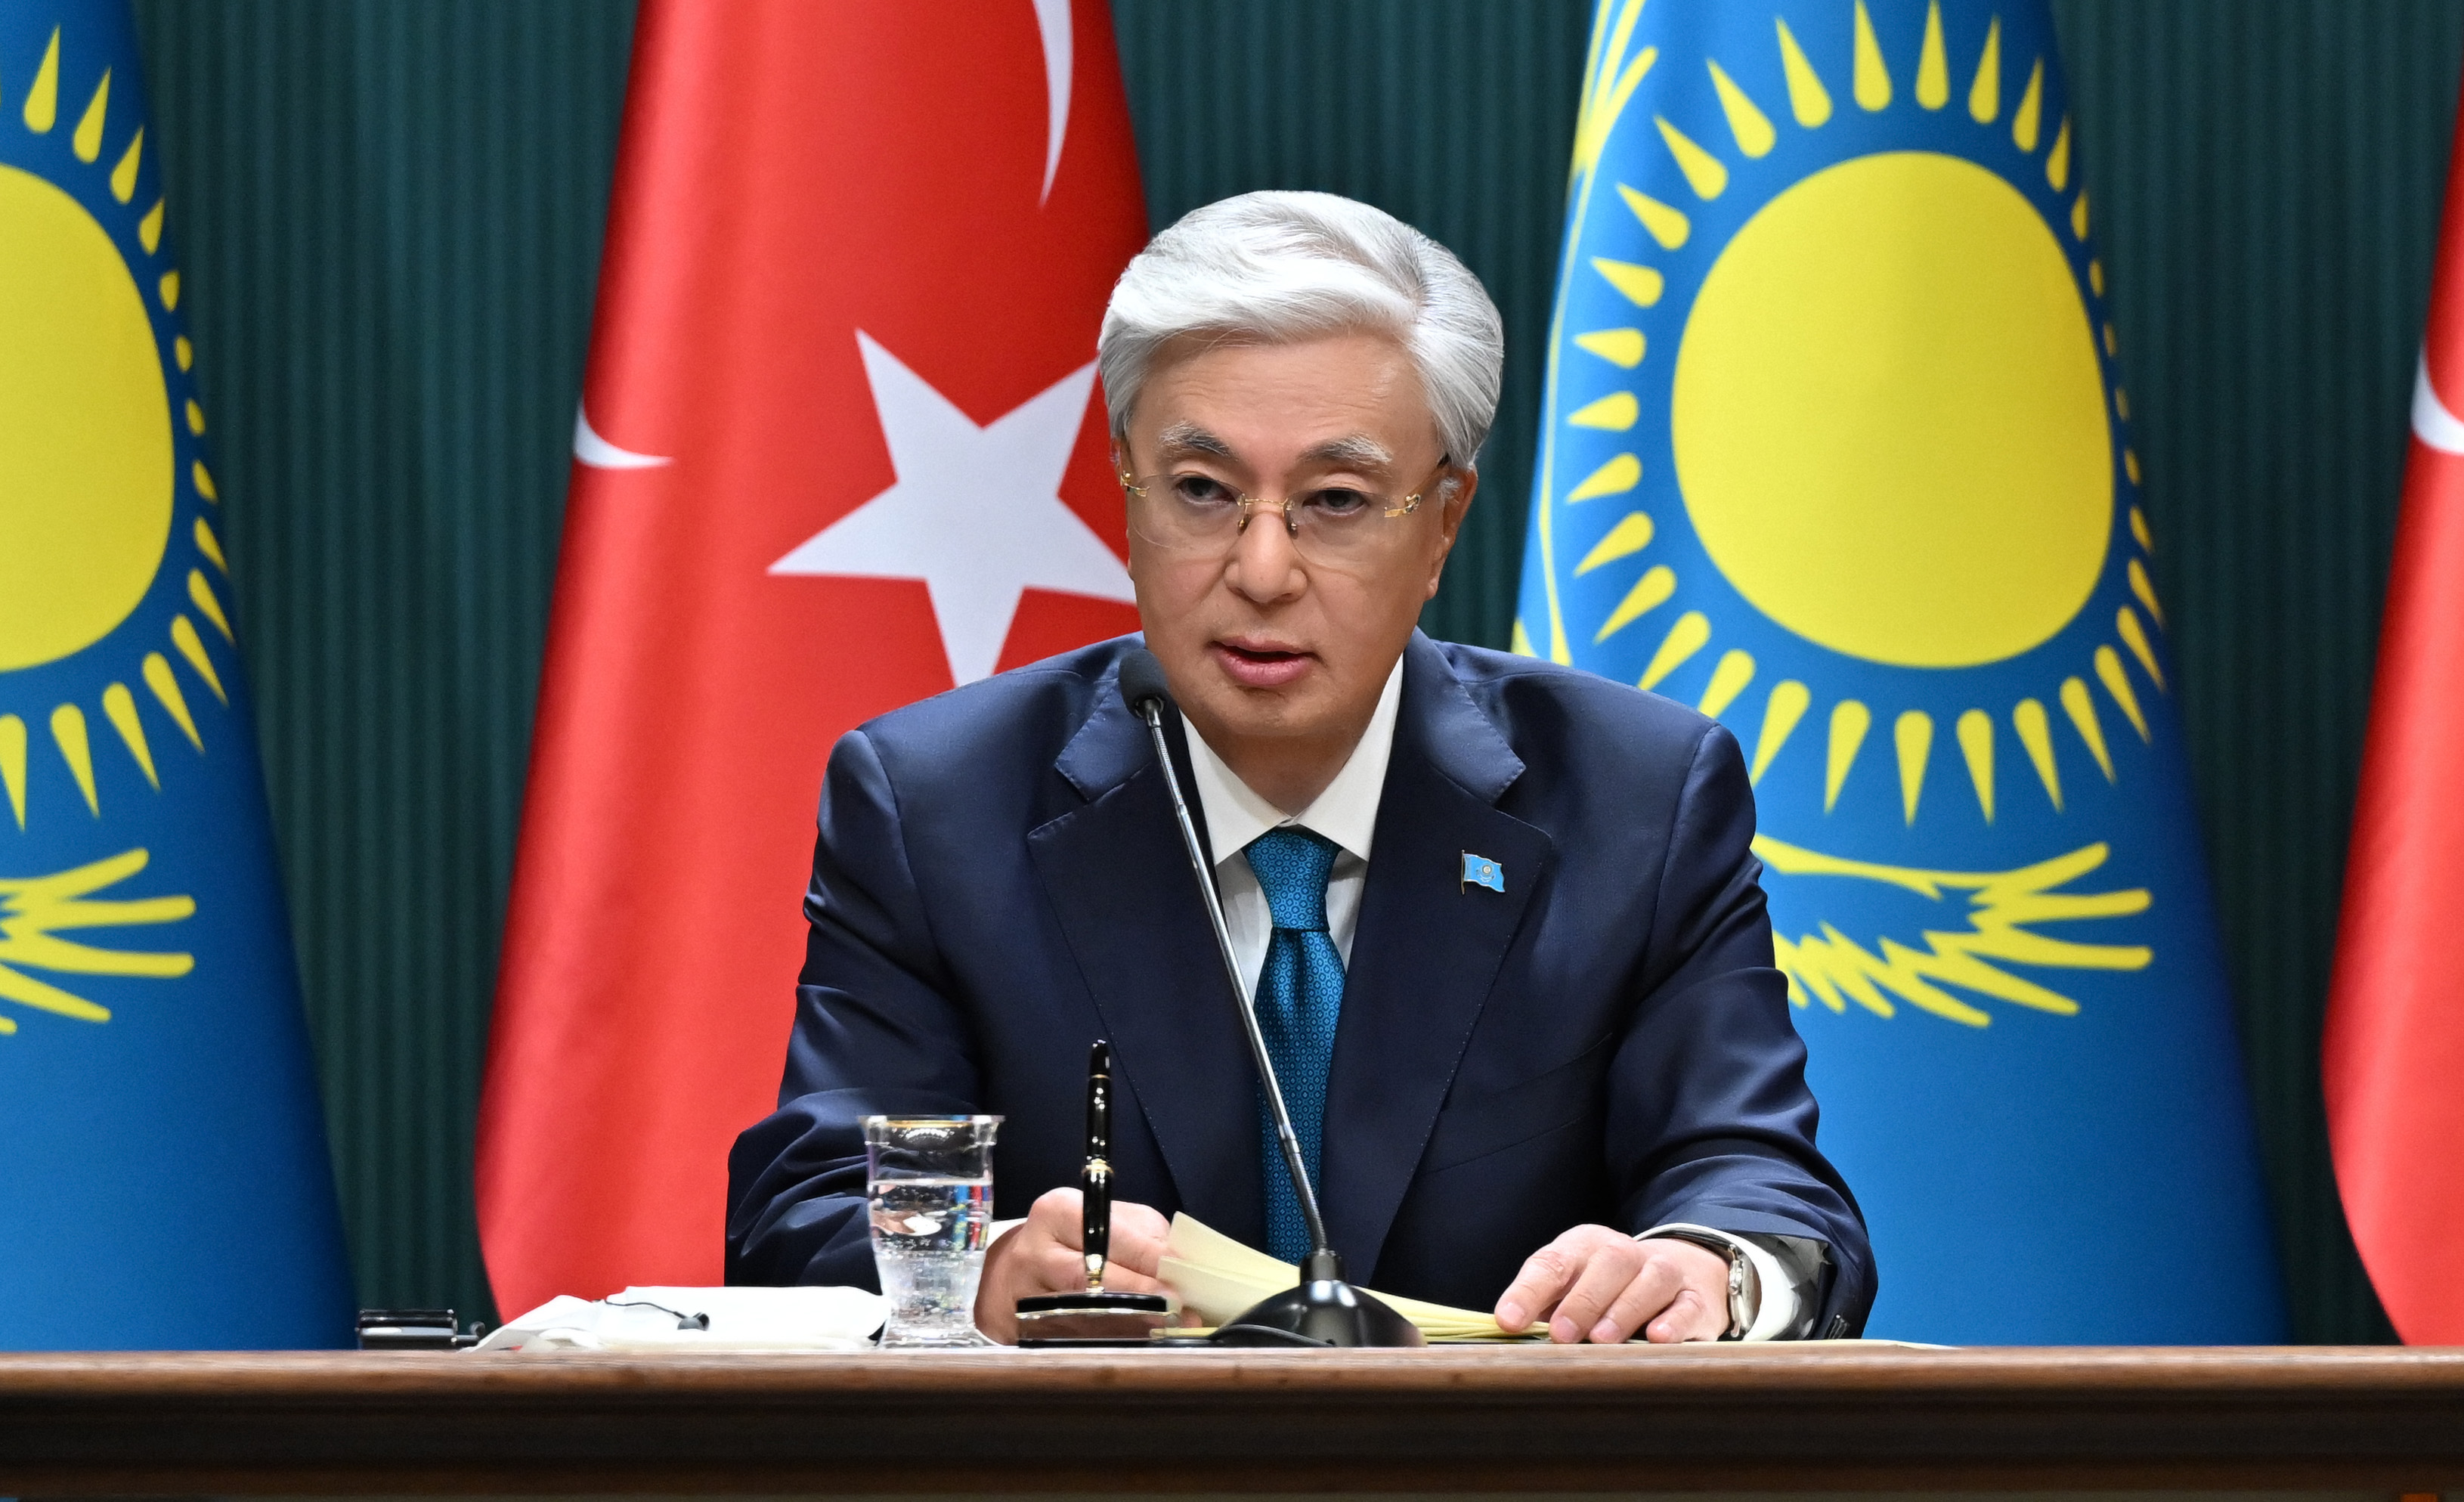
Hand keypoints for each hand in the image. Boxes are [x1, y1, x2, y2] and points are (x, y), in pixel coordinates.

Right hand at [972, 1187, 1169, 1342]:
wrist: (1016, 1271)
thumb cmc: (1077, 1239)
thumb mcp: (1109, 1220)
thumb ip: (1145, 1235)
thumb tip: (1182, 1264)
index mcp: (1058, 1212)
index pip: (1108, 1237)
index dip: (1148, 1259)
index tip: (1183, 1277)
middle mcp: (1036, 1252)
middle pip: (1092, 1279)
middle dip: (1142, 1295)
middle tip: (1181, 1309)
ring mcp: (1026, 1296)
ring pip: (1083, 1314)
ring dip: (1132, 1324)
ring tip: (1170, 1328)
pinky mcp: (1027, 1330)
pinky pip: (1075, 1338)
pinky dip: (1113, 1341)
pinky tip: (1141, 1342)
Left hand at [1493, 1226, 1730, 1343]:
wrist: (1683, 1272)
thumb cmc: (1610, 1289)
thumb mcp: (1573, 1287)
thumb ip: (1544, 1307)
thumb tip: (1506, 1334)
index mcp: (1584, 1247)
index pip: (1553, 1262)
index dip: (1528, 1291)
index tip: (1508, 1322)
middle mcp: (1626, 1254)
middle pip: (1609, 1262)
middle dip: (1582, 1299)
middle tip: (1561, 1335)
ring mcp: (1665, 1273)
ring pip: (1651, 1278)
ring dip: (1624, 1308)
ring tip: (1602, 1339)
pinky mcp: (1697, 1301)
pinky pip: (1688, 1306)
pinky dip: (1674, 1322)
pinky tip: (1657, 1338)